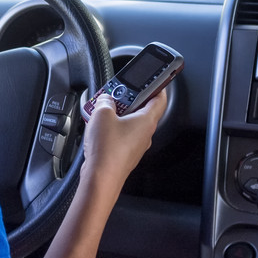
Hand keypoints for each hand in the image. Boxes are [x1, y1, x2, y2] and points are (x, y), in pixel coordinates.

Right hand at [79, 91, 167, 206]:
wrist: (101, 178)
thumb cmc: (107, 149)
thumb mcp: (102, 113)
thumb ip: (105, 101)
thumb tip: (105, 100)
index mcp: (147, 120)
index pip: (160, 99)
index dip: (157, 86)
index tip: (151, 79)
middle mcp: (145, 134)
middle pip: (142, 110)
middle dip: (127, 100)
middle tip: (114, 94)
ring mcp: (136, 145)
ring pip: (129, 123)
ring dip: (117, 114)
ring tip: (100, 111)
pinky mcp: (125, 154)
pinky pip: (121, 135)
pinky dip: (111, 128)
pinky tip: (97, 128)